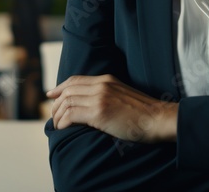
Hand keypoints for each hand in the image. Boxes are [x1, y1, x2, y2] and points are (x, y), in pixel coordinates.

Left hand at [47, 74, 176, 142]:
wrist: (157, 119)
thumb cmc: (143, 113)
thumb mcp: (123, 96)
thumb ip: (107, 95)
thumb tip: (90, 104)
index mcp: (107, 79)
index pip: (76, 80)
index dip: (60, 87)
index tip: (51, 95)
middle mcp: (102, 85)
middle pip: (68, 90)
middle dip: (56, 104)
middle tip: (54, 116)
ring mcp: (100, 98)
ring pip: (67, 102)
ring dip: (58, 115)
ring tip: (58, 126)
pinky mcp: (99, 112)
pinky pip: (71, 114)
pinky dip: (63, 122)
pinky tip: (64, 129)